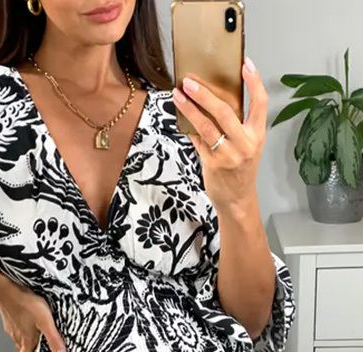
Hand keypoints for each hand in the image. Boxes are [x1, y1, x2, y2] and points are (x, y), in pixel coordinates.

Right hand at [0, 279, 67, 351]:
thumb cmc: (25, 302)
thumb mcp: (45, 321)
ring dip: (24, 343)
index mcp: (26, 340)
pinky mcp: (9, 316)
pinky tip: (25, 323)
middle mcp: (17, 335)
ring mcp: (11, 326)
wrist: (4, 287)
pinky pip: (15, 327)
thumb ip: (54, 339)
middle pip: (22, 351)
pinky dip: (20, 330)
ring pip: (18, 339)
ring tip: (31, 343)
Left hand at [172, 57, 266, 214]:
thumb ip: (235, 126)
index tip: (245, 64)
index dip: (254, 82)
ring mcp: (229, 154)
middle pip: (225, 112)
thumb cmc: (240, 171)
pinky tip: (180, 116)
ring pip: (206, 126)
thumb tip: (212, 101)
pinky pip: (198, 140)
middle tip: (190, 82)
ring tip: (178, 96)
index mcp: (257, 135)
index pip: (260, 103)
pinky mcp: (213, 163)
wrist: (237, 200)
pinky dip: (188, 127)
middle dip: (205, 95)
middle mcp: (245, 143)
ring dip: (190, 109)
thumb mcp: (246, 146)